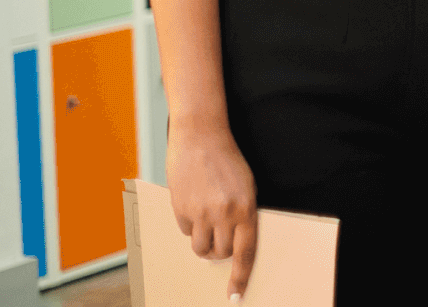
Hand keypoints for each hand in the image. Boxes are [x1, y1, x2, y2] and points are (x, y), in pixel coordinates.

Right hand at [167, 123, 257, 300]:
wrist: (200, 137)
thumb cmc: (228, 161)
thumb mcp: (247, 187)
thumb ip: (242, 215)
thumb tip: (233, 243)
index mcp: (246, 209)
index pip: (246, 252)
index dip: (241, 276)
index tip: (236, 295)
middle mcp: (224, 213)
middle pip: (221, 253)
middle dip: (219, 253)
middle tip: (219, 239)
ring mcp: (201, 212)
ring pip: (200, 248)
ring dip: (203, 244)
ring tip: (206, 226)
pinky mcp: (180, 208)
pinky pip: (184, 231)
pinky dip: (189, 225)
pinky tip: (193, 206)